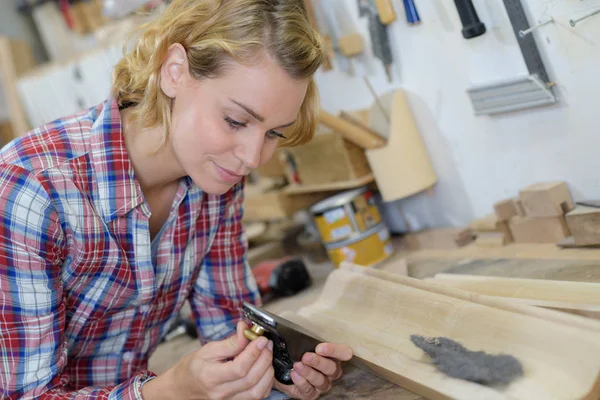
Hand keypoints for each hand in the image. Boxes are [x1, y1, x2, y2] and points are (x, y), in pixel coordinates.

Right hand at [142, 320, 273, 399]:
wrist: (182, 388)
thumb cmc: (192, 368)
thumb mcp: (207, 349)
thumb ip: (230, 342)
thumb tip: (247, 331)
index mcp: (210, 377)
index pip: (239, 367)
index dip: (253, 352)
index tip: (260, 338)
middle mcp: (220, 393)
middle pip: (251, 380)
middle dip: (264, 359)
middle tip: (266, 344)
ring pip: (258, 392)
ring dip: (268, 372)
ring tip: (266, 355)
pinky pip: (257, 397)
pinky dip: (266, 383)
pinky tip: (264, 369)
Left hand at [273, 343, 352, 399]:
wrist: (281, 371)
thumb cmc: (297, 354)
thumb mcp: (301, 344)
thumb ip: (305, 338)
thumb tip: (295, 328)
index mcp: (333, 356)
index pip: (344, 353)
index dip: (335, 351)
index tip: (320, 348)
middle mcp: (331, 372)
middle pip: (332, 369)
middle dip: (319, 362)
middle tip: (306, 357)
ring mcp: (322, 384)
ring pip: (321, 381)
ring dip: (309, 373)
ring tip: (297, 365)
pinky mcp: (311, 394)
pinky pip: (309, 390)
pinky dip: (301, 382)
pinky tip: (294, 374)